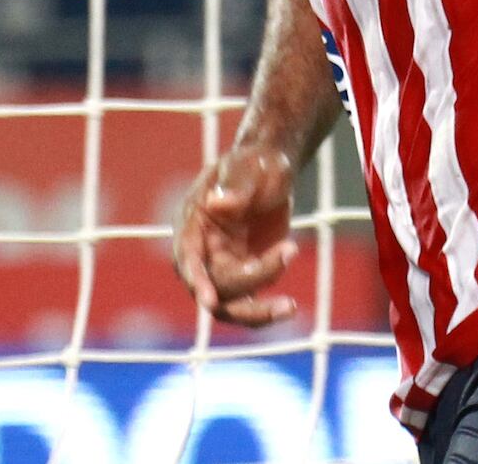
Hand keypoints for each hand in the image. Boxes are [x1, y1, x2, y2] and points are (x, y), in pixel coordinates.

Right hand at [173, 144, 299, 326]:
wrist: (272, 171)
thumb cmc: (256, 164)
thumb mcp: (248, 168)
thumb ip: (235, 186)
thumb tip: (218, 203)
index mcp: (194, 222)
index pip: (188, 256)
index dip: (196, 279)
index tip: (208, 301)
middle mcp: (203, 250)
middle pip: (215, 284)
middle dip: (250, 278)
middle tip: (289, 251)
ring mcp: (222, 266)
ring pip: (229, 305)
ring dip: (256, 312)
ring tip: (289, 306)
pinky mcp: (243, 276)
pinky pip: (248, 305)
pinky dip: (266, 311)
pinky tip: (289, 306)